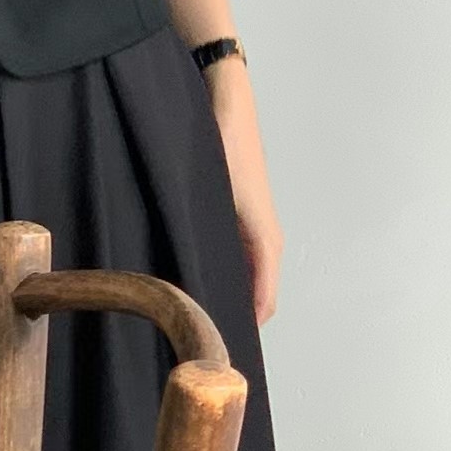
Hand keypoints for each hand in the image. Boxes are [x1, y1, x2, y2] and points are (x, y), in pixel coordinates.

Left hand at [203, 58, 283, 326]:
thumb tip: (198, 284)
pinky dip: (218, 271)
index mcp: (264, 239)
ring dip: (221, 293)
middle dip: (230, 317)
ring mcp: (249, 224)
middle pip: (253, 294)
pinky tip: (185, 274)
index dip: (244, 331)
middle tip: (196, 343)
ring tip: (187, 316)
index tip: (219, 355)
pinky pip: (232, 255)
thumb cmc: (225, 139)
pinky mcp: (234, 212)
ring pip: (241, 274)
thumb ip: (209, 234)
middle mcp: (262, 236)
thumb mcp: (216, 190)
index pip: (262, 304)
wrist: (226, 95)